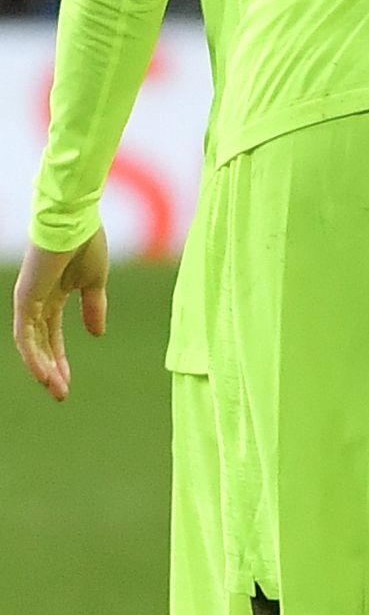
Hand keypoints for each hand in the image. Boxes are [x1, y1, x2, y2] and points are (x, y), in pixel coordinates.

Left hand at [13, 236, 106, 402]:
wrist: (75, 219)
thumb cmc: (87, 242)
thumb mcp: (95, 282)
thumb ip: (93, 307)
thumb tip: (96, 335)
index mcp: (53, 296)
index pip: (52, 336)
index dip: (60, 360)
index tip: (68, 383)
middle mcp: (36, 301)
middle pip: (40, 344)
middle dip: (51, 371)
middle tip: (61, 395)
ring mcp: (28, 300)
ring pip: (30, 345)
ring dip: (43, 369)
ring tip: (57, 390)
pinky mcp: (25, 298)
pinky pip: (25, 334)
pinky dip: (33, 355)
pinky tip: (45, 373)